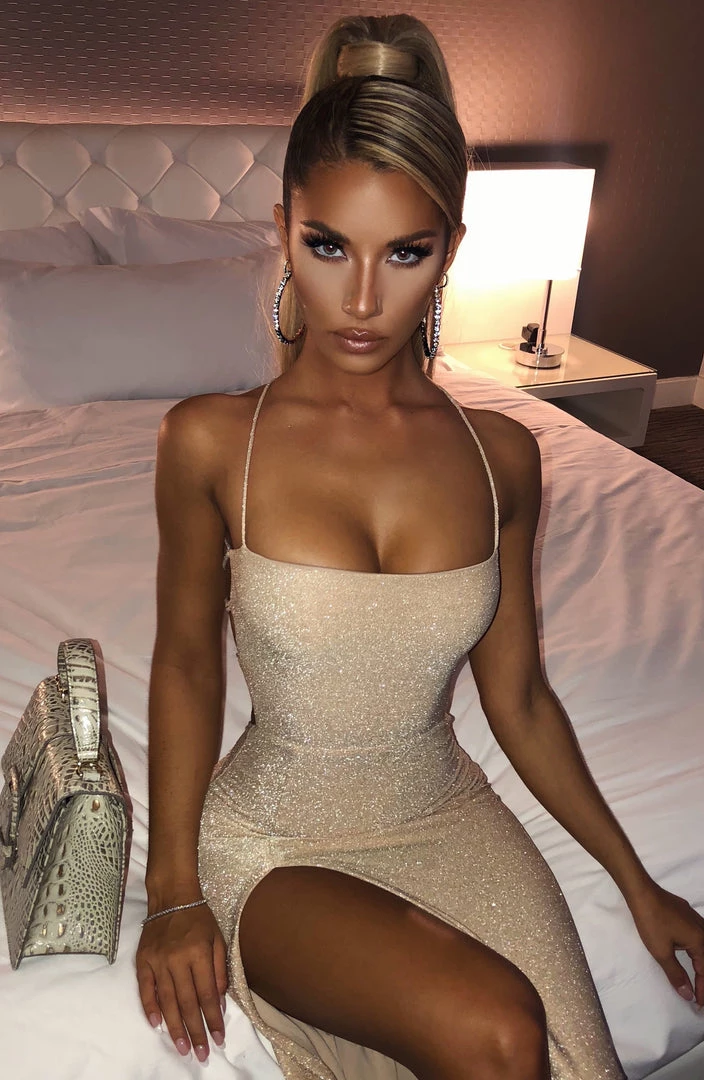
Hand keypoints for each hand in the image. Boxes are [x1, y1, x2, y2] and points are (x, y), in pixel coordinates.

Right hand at [136, 901, 228, 1061]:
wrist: (171, 896)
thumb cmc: (199, 918)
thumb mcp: (218, 939)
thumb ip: (220, 971)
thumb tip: (219, 1002)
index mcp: (199, 952)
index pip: (207, 994)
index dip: (213, 1019)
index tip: (219, 1038)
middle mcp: (177, 958)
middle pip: (187, 1003)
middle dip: (196, 1031)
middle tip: (202, 1053)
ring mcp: (157, 960)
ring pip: (167, 1001)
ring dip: (175, 1027)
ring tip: (183, 1048)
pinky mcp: (143, 960)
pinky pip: (145, 989)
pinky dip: (150, 1008)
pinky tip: (157, 1025)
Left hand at [625, 881, 703, 1006]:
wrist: (642, 892)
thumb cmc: (652, 922)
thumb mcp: (662, 952)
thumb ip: (676, 974)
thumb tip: (688, 994)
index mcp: (700, 941)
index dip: (702, 990)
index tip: (699, 1005)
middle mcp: (702, 930)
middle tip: (700, 995)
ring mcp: (695, 919)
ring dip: (702, 964)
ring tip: (699, 978)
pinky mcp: (687, 913)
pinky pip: (699, 936)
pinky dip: (699, 950)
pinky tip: (694, 952)